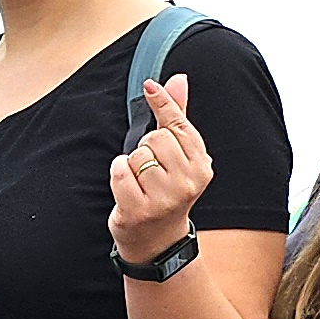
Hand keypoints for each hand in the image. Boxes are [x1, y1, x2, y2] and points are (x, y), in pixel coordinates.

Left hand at [106, 74, 215, 262]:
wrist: (157, 239)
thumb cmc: (166, 191)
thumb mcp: (179, 156)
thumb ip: (178, 117)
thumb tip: (178, 79)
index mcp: (201, 165)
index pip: (179, 126)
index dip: (163, 104)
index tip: (149, 86)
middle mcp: (187, 182)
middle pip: (154, 139)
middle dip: (146, 148)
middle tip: (151, 170)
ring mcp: (164, 198)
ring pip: (136, 156)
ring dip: (131, 165)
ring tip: (140, 183)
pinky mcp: (139, 210)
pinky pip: (120, 172)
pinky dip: (118, 175)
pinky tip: (127, 189)